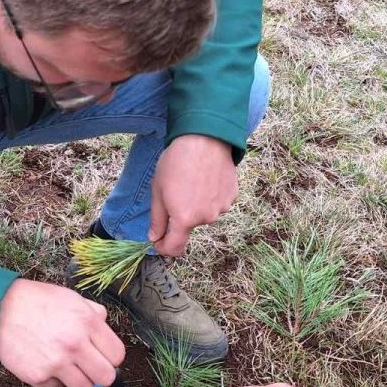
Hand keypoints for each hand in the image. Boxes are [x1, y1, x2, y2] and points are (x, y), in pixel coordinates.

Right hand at [0, 279, 125, 386]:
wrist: (0, 309)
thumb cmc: (37, 301)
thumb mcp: (71, 298)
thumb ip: (93, 313)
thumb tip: (106, 328)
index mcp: (87, 322)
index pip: (117, 355)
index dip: (111, 357)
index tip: (102, 356)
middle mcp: (75, 344)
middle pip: (106, 377)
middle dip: (99, 373)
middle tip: (88, 367)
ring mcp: (56, 363)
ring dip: (78, 380)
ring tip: (66, 366)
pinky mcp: (38, 376)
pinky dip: (53, 380)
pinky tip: (44, 363)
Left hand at [149, 134, 237, 255]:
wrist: (205, 138)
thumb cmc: (176, 162)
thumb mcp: (158, 190)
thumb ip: (157, 218)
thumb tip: (154, 237)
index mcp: (184, 219)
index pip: (175, 247)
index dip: (164, 248)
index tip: (159, 240)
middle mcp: (205, 218)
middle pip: (189, 226)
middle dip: (180, 215)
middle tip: (175, 190)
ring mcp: (221, 208)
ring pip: (204, 214)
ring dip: (196, 205)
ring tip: (192, 181)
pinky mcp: (232, 197)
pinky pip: (217, 203)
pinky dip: (210, 196)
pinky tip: (206, 178)